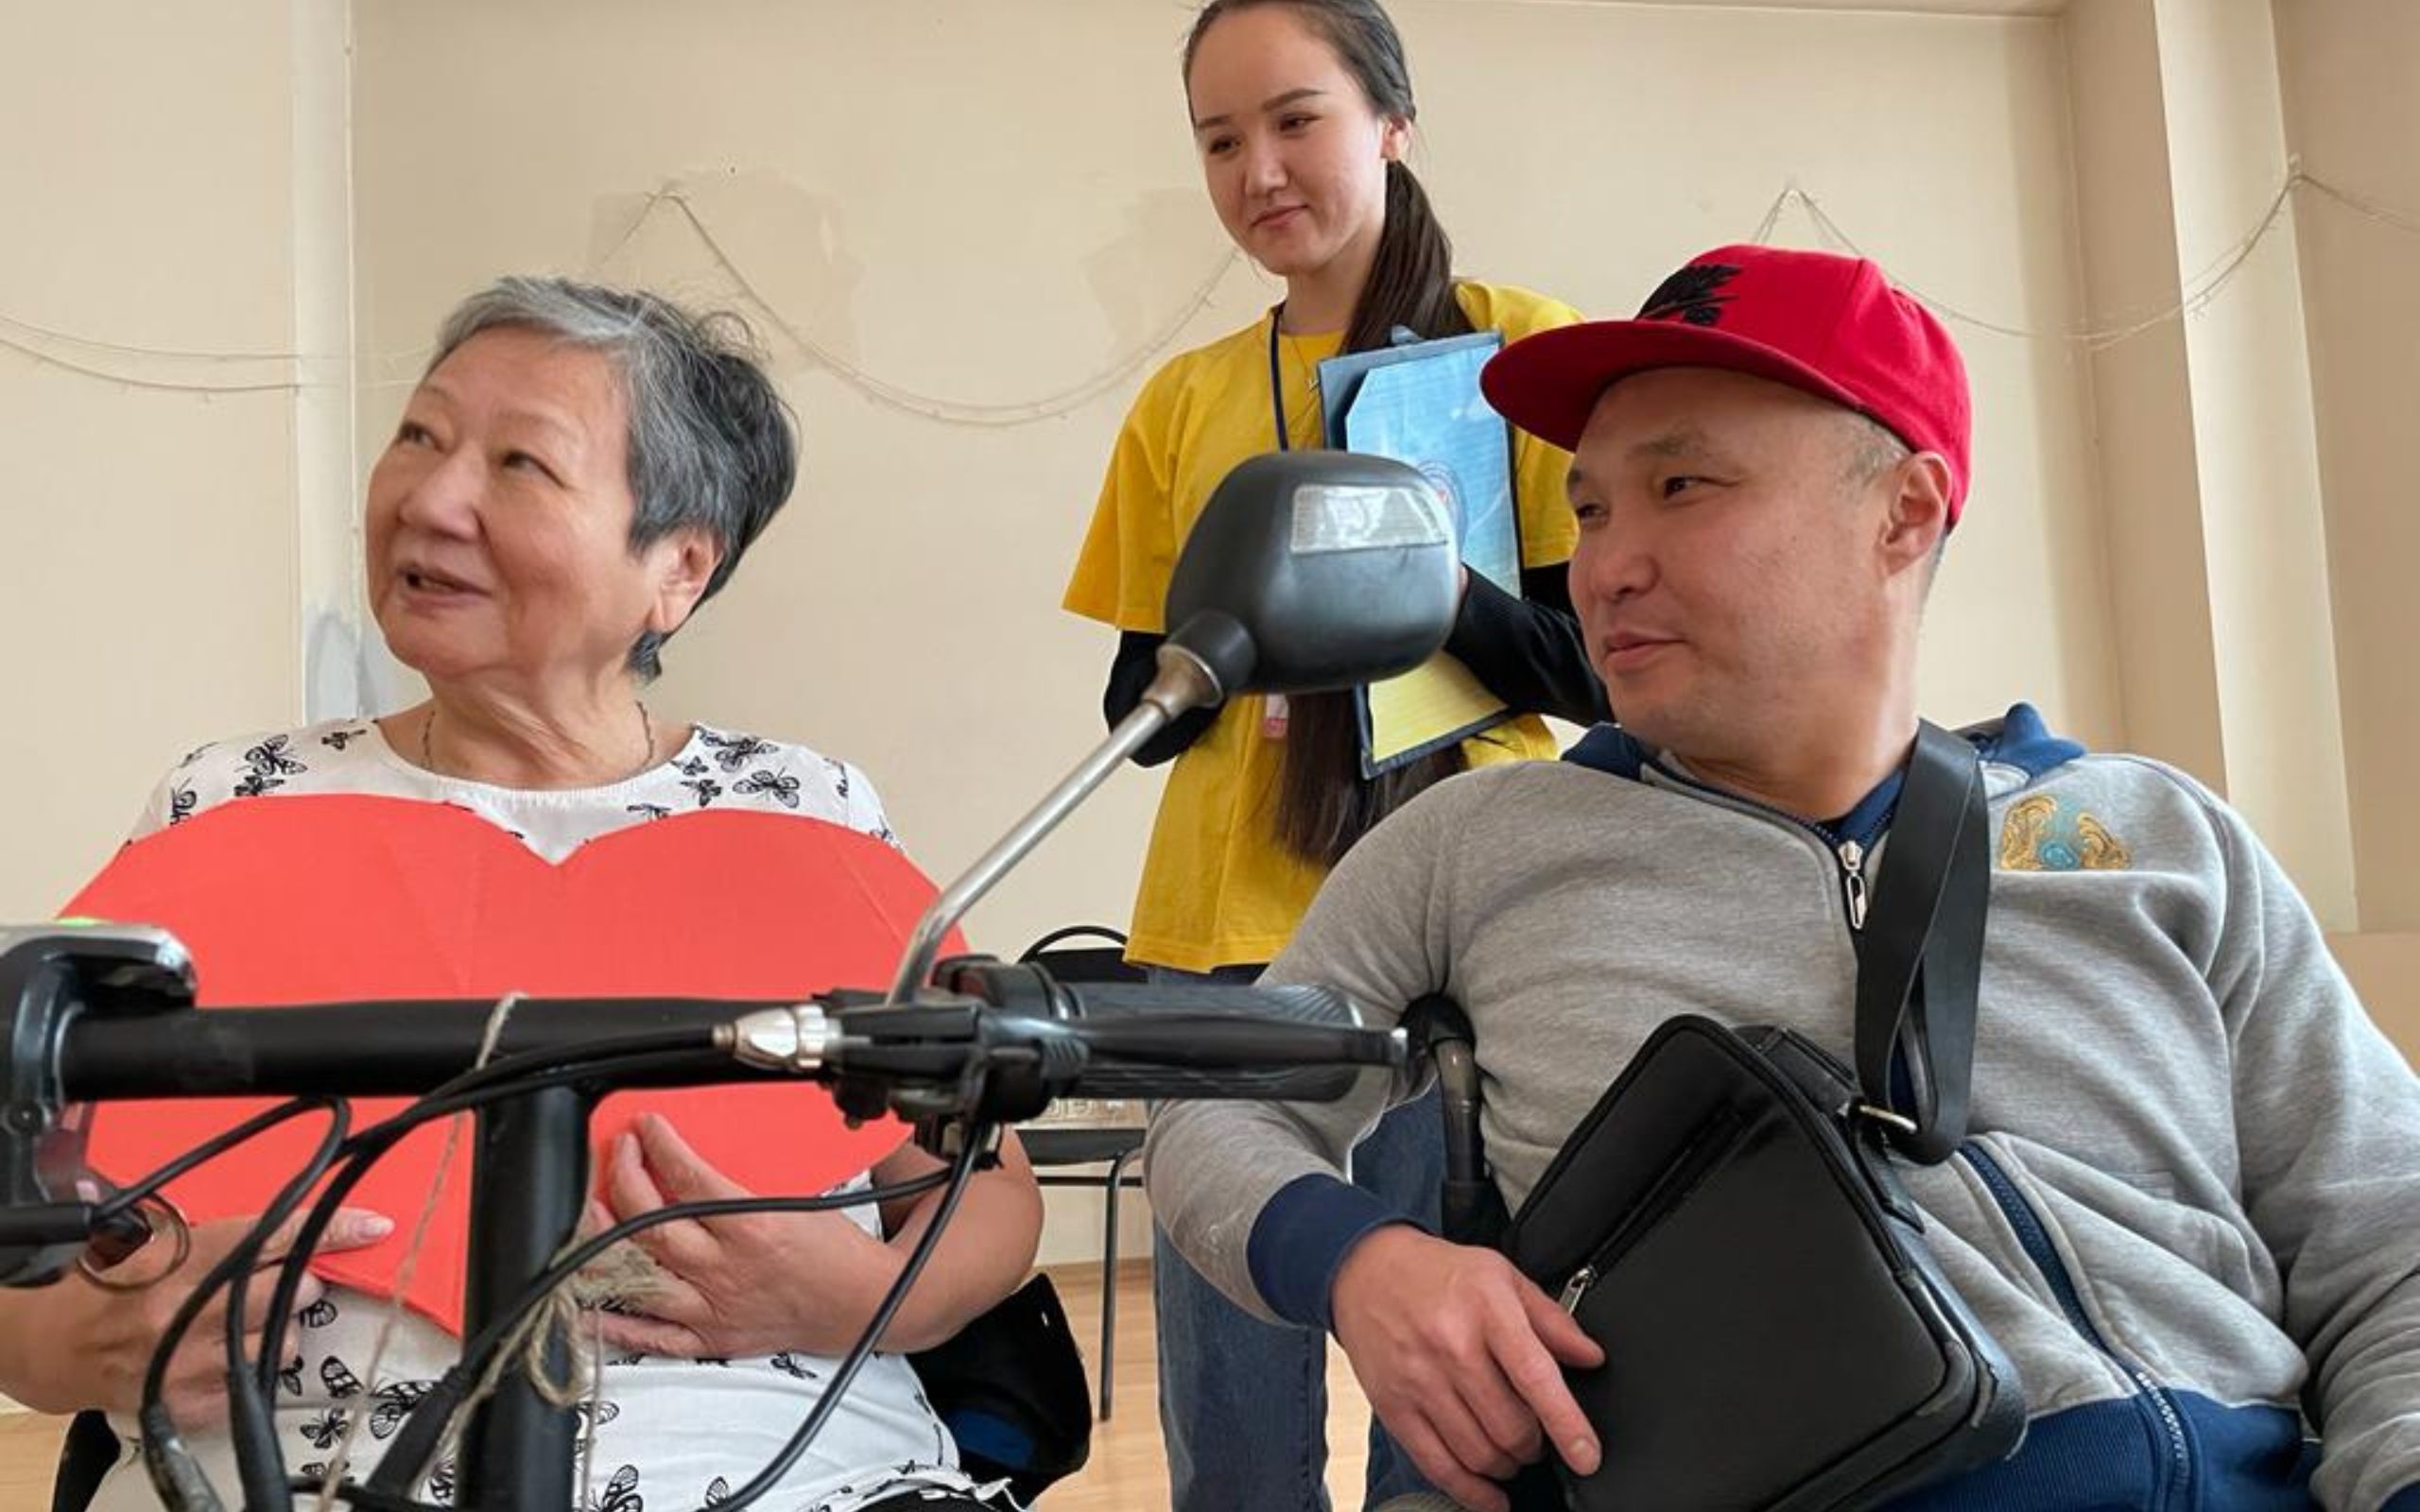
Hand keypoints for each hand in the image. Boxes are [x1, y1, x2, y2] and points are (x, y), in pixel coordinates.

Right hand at [0, 1206, 390, 1422]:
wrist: (42, 1344)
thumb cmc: (97, 1281)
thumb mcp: (147, 1235)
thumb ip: (210, 1230)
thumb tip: (280, 1222)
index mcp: (179, 1260)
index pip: (274, 1237)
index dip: (330, 1230)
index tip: (373, 1226)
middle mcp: (188, 1312)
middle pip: (288, 1292)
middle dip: (291, 1283)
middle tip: (269, 1282)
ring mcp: (188, 1363)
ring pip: (281, 1343)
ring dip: (273, 1329)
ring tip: (237, 1323)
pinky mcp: (186, 1404)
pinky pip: (254, 1383)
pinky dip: (249, 1366)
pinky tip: (221, 1354)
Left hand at [587, 1112, 899, 1359]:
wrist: (858, 1304)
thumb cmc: (831, 1251)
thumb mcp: (796, 1198)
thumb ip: (743, 1182)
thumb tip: (696, 1157)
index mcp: (753, 1228)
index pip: (688, 1177)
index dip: (659, 1146)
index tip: (646, 1128)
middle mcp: (726, 1269)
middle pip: (652, 1223)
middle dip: (624, 1179)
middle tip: (619, 1155)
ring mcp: (712, 1308)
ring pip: (638, 1277)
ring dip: (603, 1245)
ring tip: (589, 1213)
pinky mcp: (708, 1340)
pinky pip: (649, 1337)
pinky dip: (613, 1324)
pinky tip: (586, 1304)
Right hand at [1330, 1226, 1603, 1511]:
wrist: (1365, 1270)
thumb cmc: (1438, 1274)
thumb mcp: (1502, 1276)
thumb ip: (1551, 1319)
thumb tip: (1591, 1357)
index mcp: (1487, 1309)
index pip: (1535, 1376)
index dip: (1566, 1423)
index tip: (1586, 1455)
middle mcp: (1451, 1346)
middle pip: (1509, 1426)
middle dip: (1536, 1445)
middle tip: (1538, 1437)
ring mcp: (1419, 1380)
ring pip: (1478, 1453)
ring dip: (1507, 1465)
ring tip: (1511, 1452)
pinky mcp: (1394, 1407)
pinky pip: (1437, 1465)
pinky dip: (1471, 1491)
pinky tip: (1488, 1494)